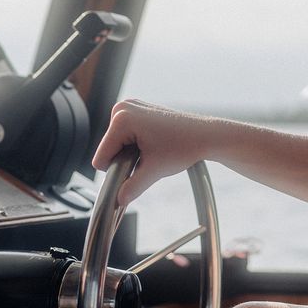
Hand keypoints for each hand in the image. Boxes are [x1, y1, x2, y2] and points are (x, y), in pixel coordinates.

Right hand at [91, 98, 208, 206]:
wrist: (206, 135)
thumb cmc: (184, 146)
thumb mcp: (154, 171)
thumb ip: (132, 187)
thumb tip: (118, 201)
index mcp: (121, 119)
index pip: (101, 158)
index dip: (117, 170)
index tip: (140, 167)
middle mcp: (122, 108)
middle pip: (108, 150)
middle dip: (125, 160)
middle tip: (150, 157)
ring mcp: (130, 107)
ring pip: (116, 144)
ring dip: (130, 153)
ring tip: (154, 150)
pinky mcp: (137, 110)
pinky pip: (125, 135)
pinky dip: (135, 144)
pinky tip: (154, 144)